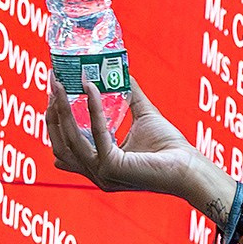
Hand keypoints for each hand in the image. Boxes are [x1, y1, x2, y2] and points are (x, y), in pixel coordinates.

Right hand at [46, 76, 224, 204]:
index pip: (63, 146)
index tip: (53, 94)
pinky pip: (96, 133)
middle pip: (59, 144)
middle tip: (52, 84)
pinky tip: (91, 88)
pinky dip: (92, 109)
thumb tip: (120, 70)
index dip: (53, 121)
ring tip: (60, 84)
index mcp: (97, 165)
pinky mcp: (112, 167)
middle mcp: (95, 173)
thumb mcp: (143, 117)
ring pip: (70, 139)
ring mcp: (101, 173)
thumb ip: (129, 96)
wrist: (190, 167)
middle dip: (52, 113)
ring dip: (62, 109)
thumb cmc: (170, 148)